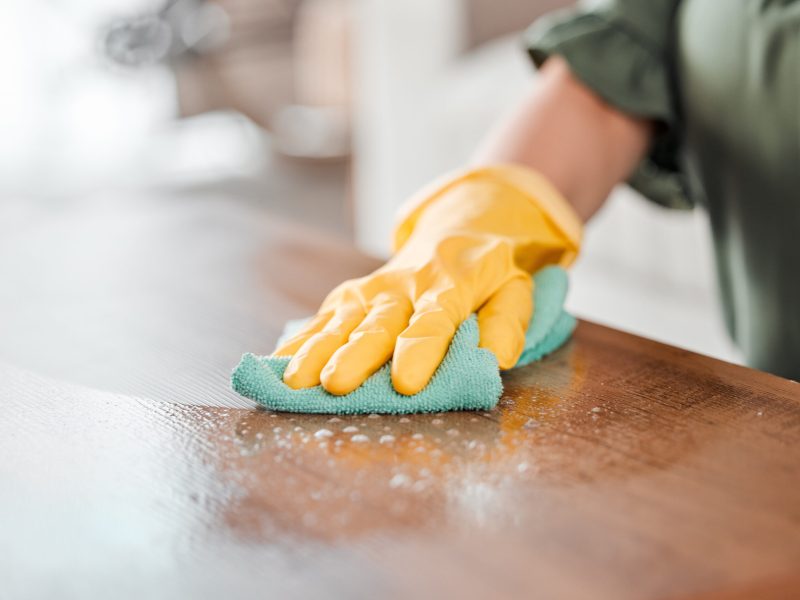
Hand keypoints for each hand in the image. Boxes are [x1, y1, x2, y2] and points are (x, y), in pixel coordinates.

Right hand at [273, 166, 580, 395]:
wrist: (455, 231)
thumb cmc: (487, 271)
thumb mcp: (515, 288)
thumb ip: (507, 321)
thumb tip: (496, 356)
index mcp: (449, 286)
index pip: (433, 321)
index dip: (419, 352)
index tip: (406, 384)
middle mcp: (403, 287)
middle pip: (377, 325)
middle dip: (355, 356)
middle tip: (335, 385)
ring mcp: (370, 290)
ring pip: (341, 321)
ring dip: (316, 351)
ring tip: (294, 381)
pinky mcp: (349, 295)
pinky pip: (322, 317)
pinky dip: (300, 340)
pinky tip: (278, 364)